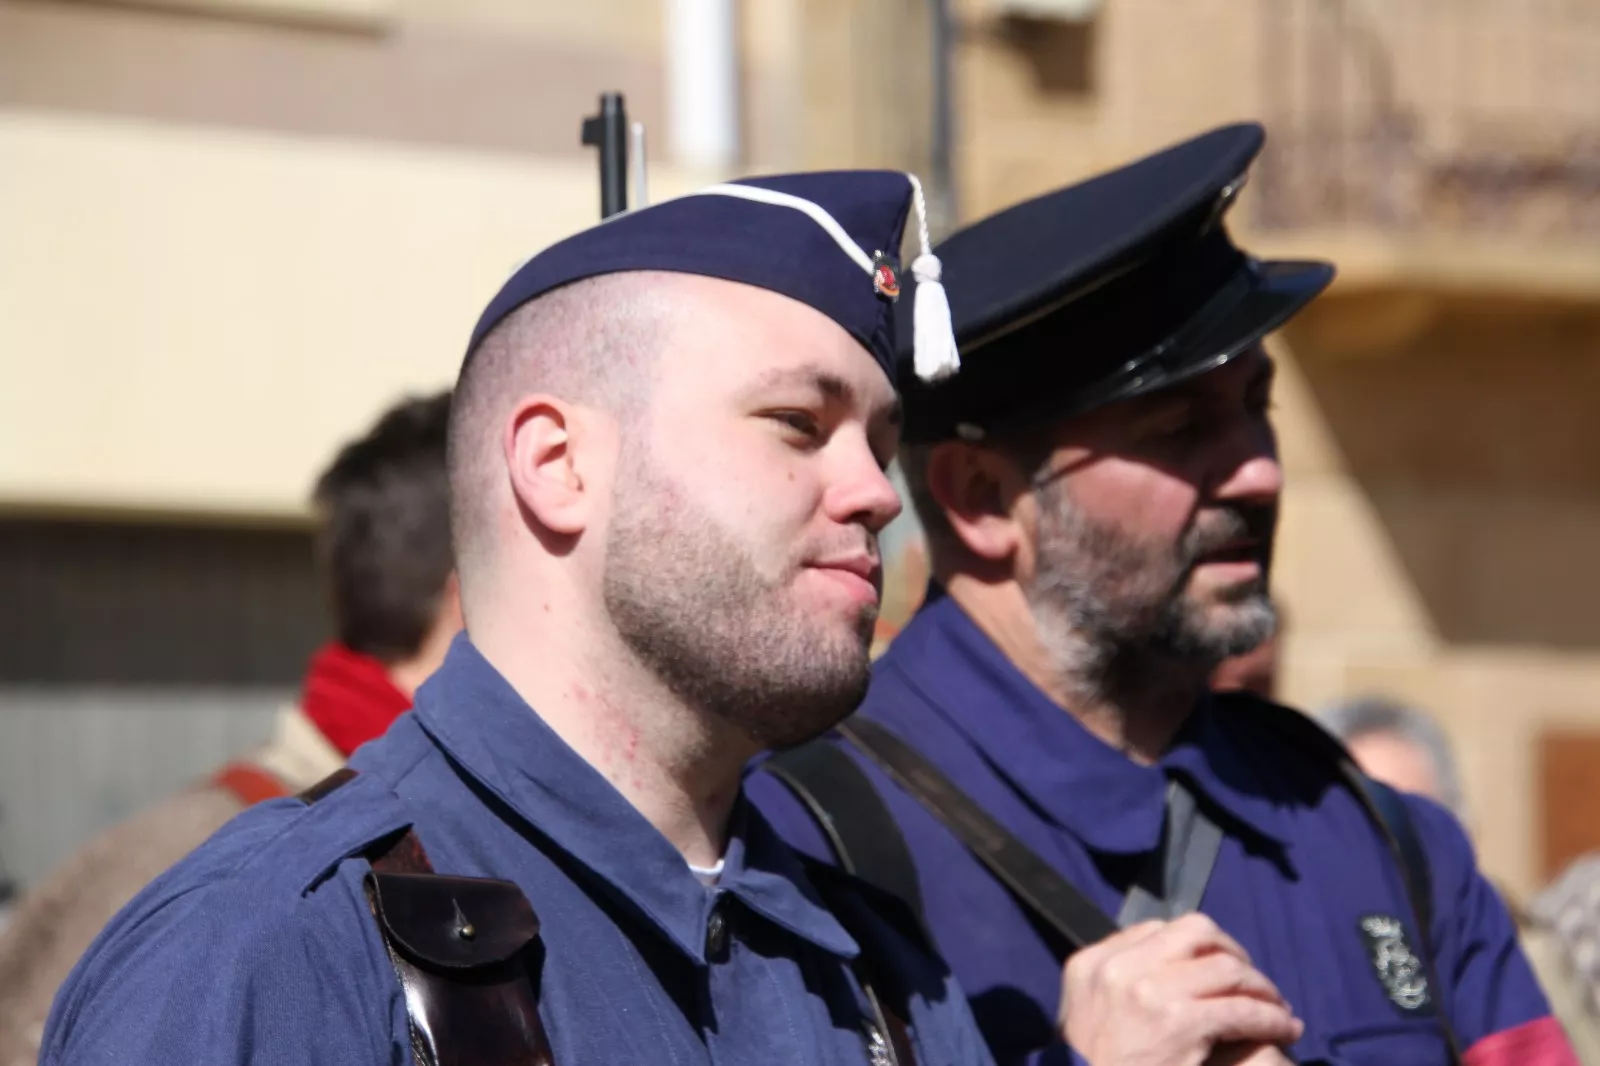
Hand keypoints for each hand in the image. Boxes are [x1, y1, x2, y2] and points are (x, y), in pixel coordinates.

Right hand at [1060, 913, 1302, 1065]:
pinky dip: (1271, 1017)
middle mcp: (1119, 967)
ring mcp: (1150, 992)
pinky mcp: (1181, 1022)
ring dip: (1260, 987)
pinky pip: (1241, 1009)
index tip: (1214, 966)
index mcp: (1093, 962)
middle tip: (1251, 980)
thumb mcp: (1083, 1012)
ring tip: (1276, 1006)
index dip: (1196, 946)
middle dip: (1233, 952)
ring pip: (1227, 968)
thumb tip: (1161, 962)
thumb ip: (1114, 980)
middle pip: (1196, 933)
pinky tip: (1284, 1028)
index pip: (1156, 929)